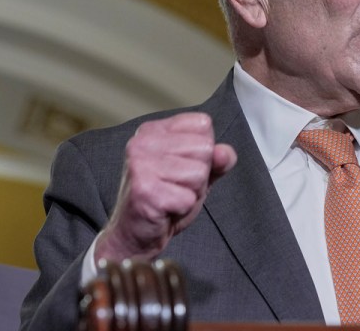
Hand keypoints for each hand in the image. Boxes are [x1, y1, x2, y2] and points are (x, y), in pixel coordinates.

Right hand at [95, 112, 236, 261]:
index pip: (203, 124)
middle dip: (199, 174)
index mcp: (155, 130)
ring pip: (199, 173)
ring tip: (171, 195)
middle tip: (176, 185)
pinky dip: (183, 208)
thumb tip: (224, 153)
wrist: (135, 234)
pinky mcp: (144, 190)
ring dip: (191, 192)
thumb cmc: (166, 198)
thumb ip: (218, 160)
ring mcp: (141, 165)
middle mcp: (143, 142)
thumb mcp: (198, 173)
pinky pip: (188, 197)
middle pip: (204, 148)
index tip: (182, 166)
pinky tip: (165, 208)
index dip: (204, 151)